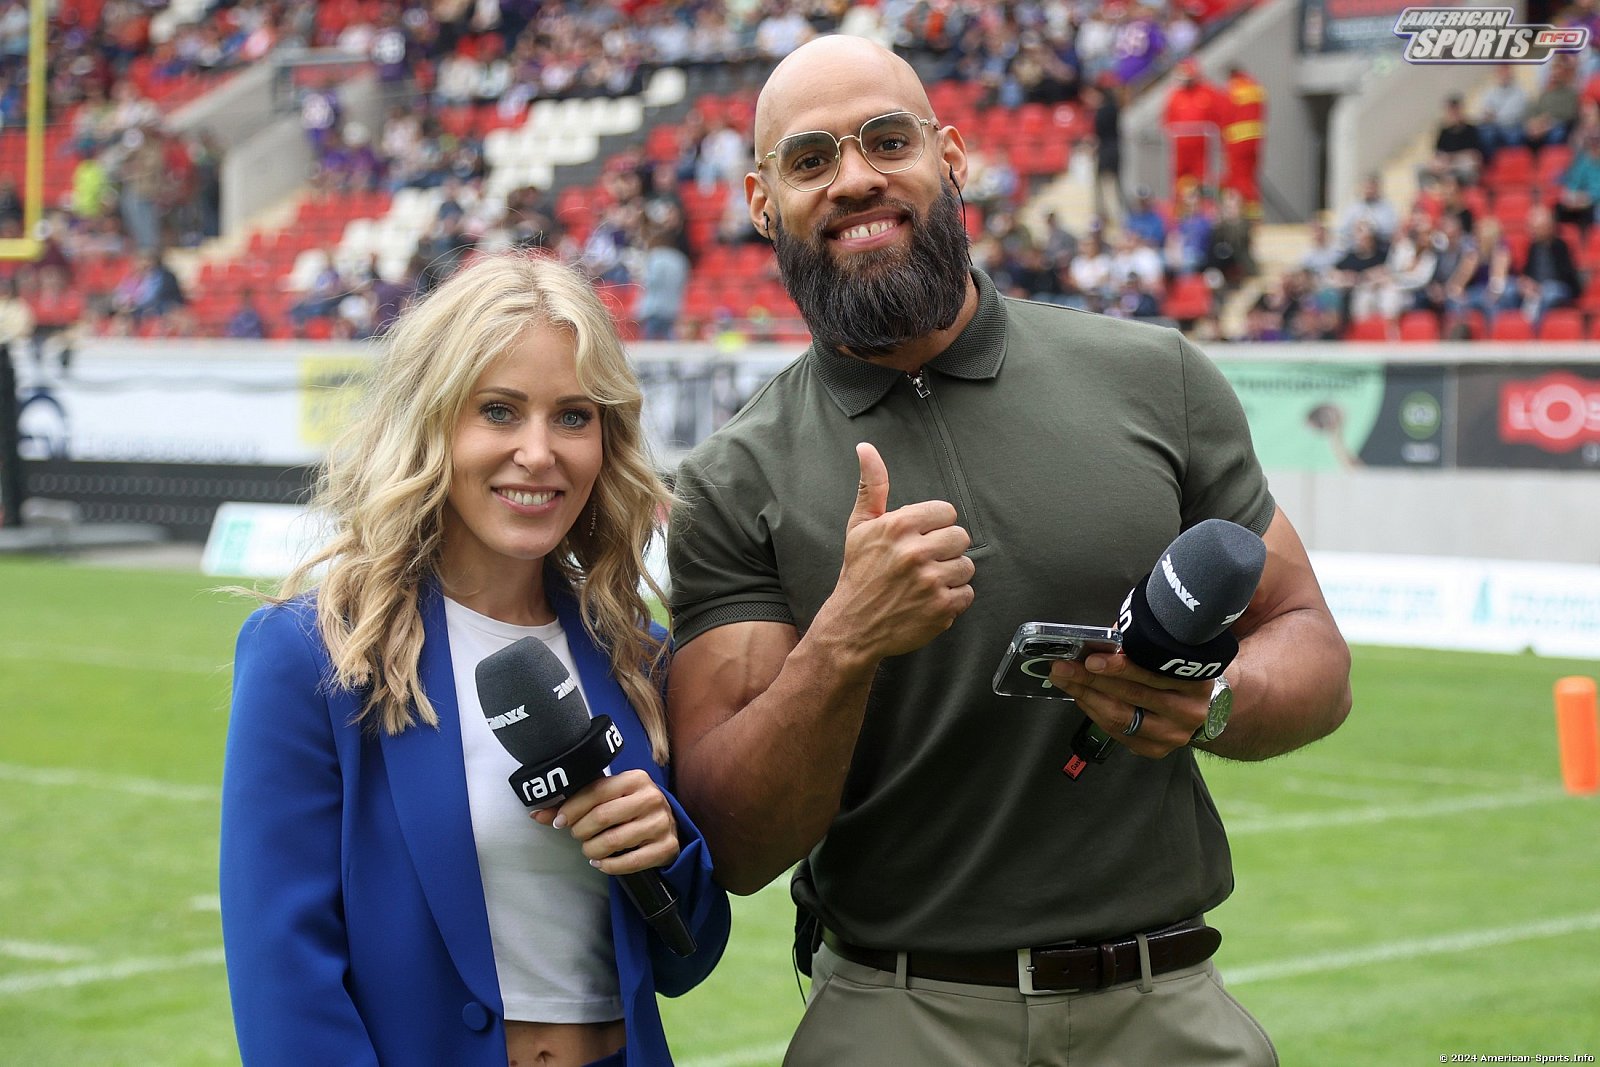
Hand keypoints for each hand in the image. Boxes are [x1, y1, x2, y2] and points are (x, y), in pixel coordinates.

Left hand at [532, 769, 679, 875]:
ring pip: (613, 841)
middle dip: (581, 831)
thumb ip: (575, 804)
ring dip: (592, 850)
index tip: (560, 822)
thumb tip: (536, 814)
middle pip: (602, 817)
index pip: (595, 792)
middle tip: (577, 835)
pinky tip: (601, 863)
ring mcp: (660, 823)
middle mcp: (651, 798)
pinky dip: (609, 866)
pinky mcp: (666, 847)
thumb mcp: (608, 798)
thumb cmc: (630, 808)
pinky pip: (629, 862)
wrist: (668, 825)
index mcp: (635, 779)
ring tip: (589, 849)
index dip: (572, 809)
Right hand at [820, 442, 974, 660]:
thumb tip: (866, 448)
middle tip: (923, 562)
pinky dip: (952, 599)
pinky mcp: (941, 609)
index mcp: (899, 526)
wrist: (851, 627)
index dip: (934, 526)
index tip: (920, 539)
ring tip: (926, 582)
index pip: (946, 512)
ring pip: (967, 566)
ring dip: (951, 575)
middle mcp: (916, 552)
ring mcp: (930, 582)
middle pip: (960, 537)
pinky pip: (967, 594)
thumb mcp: (860, 527)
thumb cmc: (858, 573)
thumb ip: (872, 486)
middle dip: (944, 549)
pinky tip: (930, 600)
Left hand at [1047, 653, 1211, 758]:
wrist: (1197, 706)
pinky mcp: (1156, 749)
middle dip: (1091, 680)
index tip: (1091, 658)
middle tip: (1064, 668)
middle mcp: (1187, 711)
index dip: (1119, 666)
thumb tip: (1099, 640)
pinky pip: (1117, 732)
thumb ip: (1138, 644)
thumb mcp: (1166, 652)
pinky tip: (1082, 697)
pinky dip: (1095, 712)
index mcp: (1195, 681)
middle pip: (1132, 696)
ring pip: (1120, 717)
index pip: (1152, 674)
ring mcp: (1172, 734)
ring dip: (1087, 697)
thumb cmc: (1176, 671)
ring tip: (1066, 680)